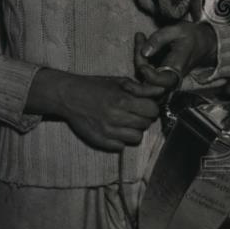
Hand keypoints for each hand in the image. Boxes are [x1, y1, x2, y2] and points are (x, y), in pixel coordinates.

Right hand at [27, 68, 165, 151]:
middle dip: (143, 118)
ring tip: (124, 121)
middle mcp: (116, 117)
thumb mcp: (119, 82)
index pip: (152, 110)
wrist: (68, 96)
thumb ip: (142, 88)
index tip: (144, 105)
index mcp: (122, 100)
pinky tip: (114, 129)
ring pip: (136, 138)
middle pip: (145, 124)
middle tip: (133, 112)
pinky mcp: (100, 141)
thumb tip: (161, 92)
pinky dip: (120, 139)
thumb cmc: (95, 86)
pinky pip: (121, 146)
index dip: (150, 107)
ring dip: (133, 130)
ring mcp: (108, 132)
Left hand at [133, 24, 217, 91]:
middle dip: (137, 75)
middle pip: (150, 87)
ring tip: (140, 37)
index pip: (162, 81)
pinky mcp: (159, 76)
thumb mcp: (177, 30)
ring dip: (137, 60)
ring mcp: (165, 79)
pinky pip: (145, 75)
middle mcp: (171, 78)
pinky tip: (141, 40)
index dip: (150, 75)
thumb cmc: (191, 36)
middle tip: (132, 53)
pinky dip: (140, 59)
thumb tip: (144, 51)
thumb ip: (159, 39)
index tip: (143, 59)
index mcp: (178, 69)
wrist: (203, 44)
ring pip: (145, 80)